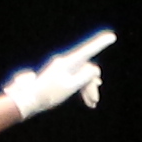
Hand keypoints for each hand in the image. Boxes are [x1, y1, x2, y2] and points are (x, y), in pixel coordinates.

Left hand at [0, 28, 116, 116]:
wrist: (30, 100)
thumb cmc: (49, 94)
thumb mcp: (71, 87)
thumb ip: (85, 77)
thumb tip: (95, 69)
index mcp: (67, 63)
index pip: (88, 51)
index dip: (101, 44)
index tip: (112, 37)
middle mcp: (65, 62)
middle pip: (87, 69)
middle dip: (92, 85)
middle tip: (94, 102)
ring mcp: (63, 68)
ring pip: (82, 75)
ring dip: (88, 89)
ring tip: (91, 104)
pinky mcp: (60, 75)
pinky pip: (76, 78)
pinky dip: (81, 89)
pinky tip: (87, 100)